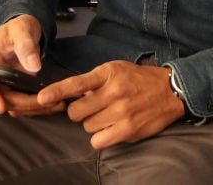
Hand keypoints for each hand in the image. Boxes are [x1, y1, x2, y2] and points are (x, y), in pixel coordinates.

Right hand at [0, 15, 64, 116]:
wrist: (25, 30)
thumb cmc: (19, 26)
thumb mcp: (22, 30)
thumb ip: (26, 46)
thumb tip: (33, 67)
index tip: (1, 107)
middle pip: (0, 98)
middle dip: (22, 104)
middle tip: (45, 103)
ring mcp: (3, 83)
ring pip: (12, 104)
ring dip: (31, 107)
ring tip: (54, 104)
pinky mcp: (14, 88)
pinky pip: (22, 102)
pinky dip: (35, 104)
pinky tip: (51, 102)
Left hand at [36, 61, 185, 149]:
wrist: (171, 91)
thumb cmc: (138, 79)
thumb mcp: (115, 70)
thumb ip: (94, 81)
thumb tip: (71, 95)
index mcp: (108, 74)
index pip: (76, 83)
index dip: (56, 92)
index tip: (41, 99)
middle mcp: (113, 93)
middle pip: (76, 112)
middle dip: (81, 111)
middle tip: (94, 106)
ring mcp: (121, 113)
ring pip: (87, 127)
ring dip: (93, 123)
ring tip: (109, 114)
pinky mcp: (127, 131)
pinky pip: (98, 141)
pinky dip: (101, 137)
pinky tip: (112, 127)